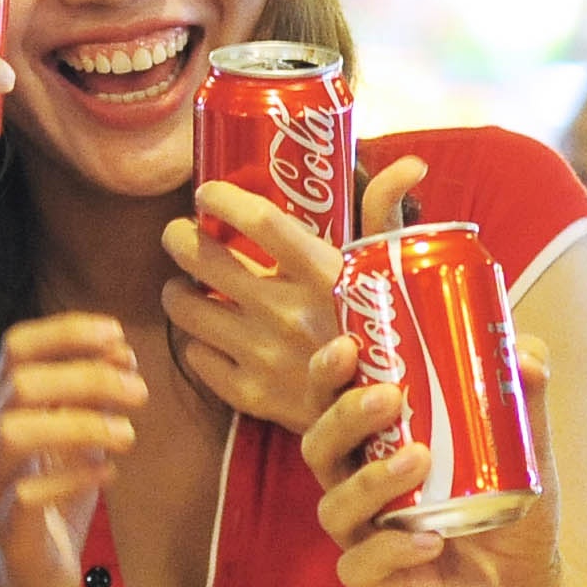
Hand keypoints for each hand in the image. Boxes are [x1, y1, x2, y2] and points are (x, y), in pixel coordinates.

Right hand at [0, 313, 145, 586]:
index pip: (15, 348)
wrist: (32, 578)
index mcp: (6, 409)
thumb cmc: (57, 498)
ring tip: (128, 434)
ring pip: (14, 433)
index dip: (63, 332)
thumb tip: (122, 351)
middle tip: (140, 392)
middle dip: (85, 377)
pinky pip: (28, 495)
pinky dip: (74, 478)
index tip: (116, 334)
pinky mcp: (7, 529)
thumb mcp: (80, 439)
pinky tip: (109, 474)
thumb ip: (94, 397)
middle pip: (20, 384)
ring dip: (78, 424)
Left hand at [161, 155, 427, 433]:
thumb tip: (408, 163)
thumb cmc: (393, 336)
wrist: (398, 423)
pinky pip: (196, 356)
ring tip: (187, 286)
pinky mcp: (251, 396)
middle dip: (179, 238)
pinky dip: (197, 342)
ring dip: (178, 290)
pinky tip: (209, 335)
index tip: (206, 193)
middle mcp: (287, 312)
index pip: (260, 220)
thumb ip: (384, 215)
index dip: (223, 199)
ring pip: (185, 307)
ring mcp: (264, 356)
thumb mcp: (392, 273)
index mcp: (325, 275)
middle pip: (202, 257)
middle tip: (180, 234)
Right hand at [300, 331, 563, 586]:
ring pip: (334, 505)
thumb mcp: (526, 449)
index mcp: (373, 444)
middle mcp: (356, 485)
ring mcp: (361, 534)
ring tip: (419, 461)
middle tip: (390, 398)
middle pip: (319, 446)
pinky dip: (390, 550)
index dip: (326, 373)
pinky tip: (429, 540)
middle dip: (345, 418)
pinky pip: (361, 565)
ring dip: (369, 481)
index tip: (347, 346)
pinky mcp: (377, 581)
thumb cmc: (507, 509)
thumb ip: (524, 399)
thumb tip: (527, 352)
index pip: (330, 401)